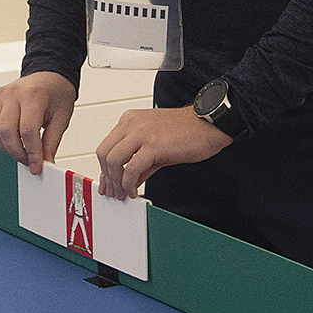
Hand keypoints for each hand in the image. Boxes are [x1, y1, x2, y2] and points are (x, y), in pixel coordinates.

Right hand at [0, 72, 77, 173]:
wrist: (50, 75)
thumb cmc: (57, 92)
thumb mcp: (62, 118)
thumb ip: (51, 142)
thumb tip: (45, 162)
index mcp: (33, 95)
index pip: (28, 131)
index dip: (32, 153)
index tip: (37, 166)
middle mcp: (13, 93)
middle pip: (7, 132)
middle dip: (17, 153)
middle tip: (29, 161)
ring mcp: (1, 96)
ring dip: (6, 148)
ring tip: (21, 153)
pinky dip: (0, 139)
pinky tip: (13, 142)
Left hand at [96, 106, 230, 200]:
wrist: (209, 125)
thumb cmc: (188, 131)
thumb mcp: (156, 144)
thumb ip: (139, 162)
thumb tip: (129, 179)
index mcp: (130, 120)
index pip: (107, 146)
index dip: (105, 168)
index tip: (109, 183)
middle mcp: (132, 124)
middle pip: (104, 153)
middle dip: (108, 176)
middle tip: (115, 190)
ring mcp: (141, 133)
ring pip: (112, 160)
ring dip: (117, 181)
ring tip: (125, 192)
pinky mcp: (152, 146)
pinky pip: (131, 169)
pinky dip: (129, 183)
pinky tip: (134, 190)